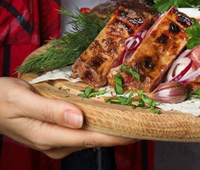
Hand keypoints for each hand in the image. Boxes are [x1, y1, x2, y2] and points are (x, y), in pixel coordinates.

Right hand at [0, 77, 136, 158]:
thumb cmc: (1, 99)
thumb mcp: (22, 99)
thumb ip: (50, 110)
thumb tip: (79, 119)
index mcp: (49, 136)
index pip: (91, 138)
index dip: (116, 136)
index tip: (137, 130)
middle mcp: (57, 143)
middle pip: (95, 138)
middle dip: (119, 131)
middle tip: (142, 119)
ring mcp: (57, 140)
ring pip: (90, 134)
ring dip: (110, 126)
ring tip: (131, 114)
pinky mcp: (57, 133)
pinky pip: (83, 130)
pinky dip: (98, 122)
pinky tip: (108, 112)